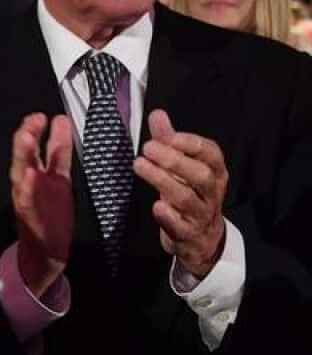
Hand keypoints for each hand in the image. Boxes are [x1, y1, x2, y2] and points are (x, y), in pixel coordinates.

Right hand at [10, 113, 73, 296]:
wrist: (48, 250)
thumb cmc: (52, 213)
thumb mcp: (59, 177)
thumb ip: (58, 151)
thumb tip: (61, 119)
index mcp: (38, 172)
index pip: (40, 147)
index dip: (42, 131)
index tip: (48, 115)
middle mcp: (29, 182)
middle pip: (25, 156)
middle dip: (27, 137)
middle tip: (34, 119)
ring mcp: (26, 198)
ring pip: (20, 173)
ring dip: (21, 155)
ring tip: (24, 137)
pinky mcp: (28, 216)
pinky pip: (26, 201)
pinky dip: (26, 188)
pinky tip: (28, 175)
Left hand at [133, 110, 227, 277]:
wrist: (201, 239)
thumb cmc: (190, 194)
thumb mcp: (182, 168)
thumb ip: (169, 142)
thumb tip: (157, 114)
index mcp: (215, 172)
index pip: (212, 155)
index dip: (193, 144)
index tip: (171, 136)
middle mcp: (211, 193)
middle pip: (201, 175)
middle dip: (174, 160)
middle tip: (148, 148)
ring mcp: (201, 215)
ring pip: (187, 199)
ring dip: (162, 181)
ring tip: (139, 165)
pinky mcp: (187, 234)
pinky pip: (180, 226)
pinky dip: (168, 216)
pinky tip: (156, 206)